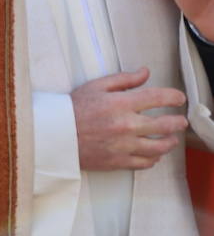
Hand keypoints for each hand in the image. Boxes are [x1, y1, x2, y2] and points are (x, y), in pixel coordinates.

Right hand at [71, 67, 186, 170]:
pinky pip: (145, 162)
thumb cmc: (73, 108)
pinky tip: (154, 153)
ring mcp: (124, 145)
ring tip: (172, 139)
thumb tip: (145, 73)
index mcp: (120, 104)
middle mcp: (126, 125)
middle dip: (178, 122)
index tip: (179, 97)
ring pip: (160, 147)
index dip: (173, 96)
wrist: (55, 134)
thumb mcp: (95, 86)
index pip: (157, 98)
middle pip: (165, 125)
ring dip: (170, 142)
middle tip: (180, 120)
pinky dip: (154, 158)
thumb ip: (123, 79)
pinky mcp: (119, 161)